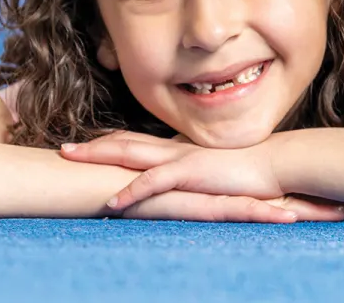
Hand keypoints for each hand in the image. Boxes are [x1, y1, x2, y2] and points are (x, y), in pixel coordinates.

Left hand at [62, 131, 343, 217]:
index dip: (108, 142)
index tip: (84, 145)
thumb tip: (187, 177)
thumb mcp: (217, 170)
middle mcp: (174, 148)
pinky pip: (155, 183)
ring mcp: (181, 158)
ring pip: (129, 154)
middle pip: (123, 142)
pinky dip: (131, 192)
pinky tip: (112, 203)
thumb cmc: (254, 170)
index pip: (136, 141)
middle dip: (91, 145)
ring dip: (97, 156)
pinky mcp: (192, 174)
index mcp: (179, 148)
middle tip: (62, 147)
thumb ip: (198, 171)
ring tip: (68, 159)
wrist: (282, 164)